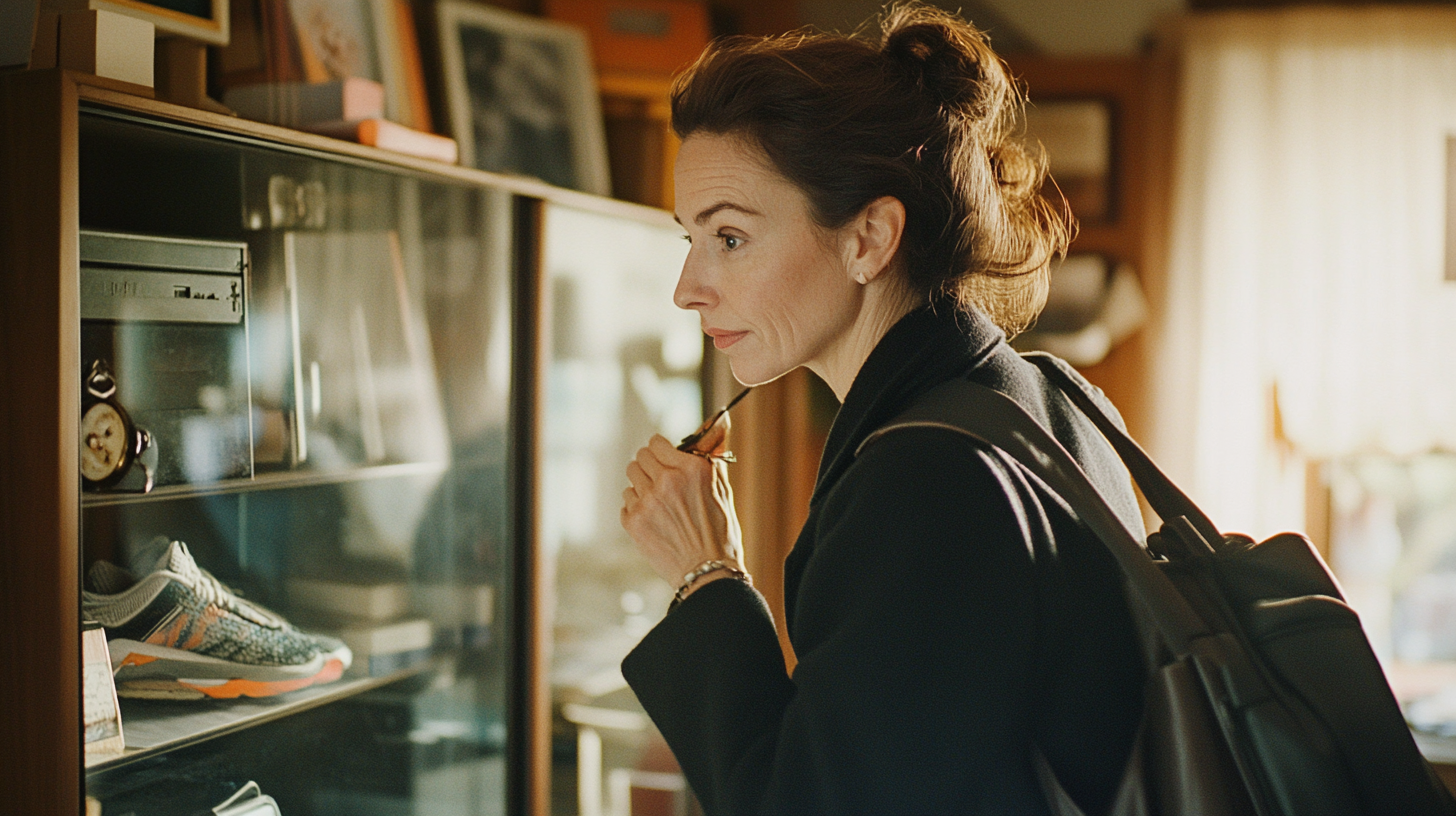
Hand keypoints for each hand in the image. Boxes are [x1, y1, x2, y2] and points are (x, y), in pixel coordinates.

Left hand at [621, 416, 743, 589]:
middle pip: (640, 457)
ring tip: (658, 501)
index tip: (663, 458)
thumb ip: (710, 460)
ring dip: (642, 484)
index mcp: (691, 469)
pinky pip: (626, 501)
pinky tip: (654, 519)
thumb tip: (712, 431)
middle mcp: (667, 481)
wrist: (707, 572)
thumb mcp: (722, 491)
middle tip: (659, 478)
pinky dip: (637, 506)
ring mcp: (648, 502)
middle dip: (649, 464)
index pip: (657, 442)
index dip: (660, 450)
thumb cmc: (721, 533)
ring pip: (631, 477)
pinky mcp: (634, 522)